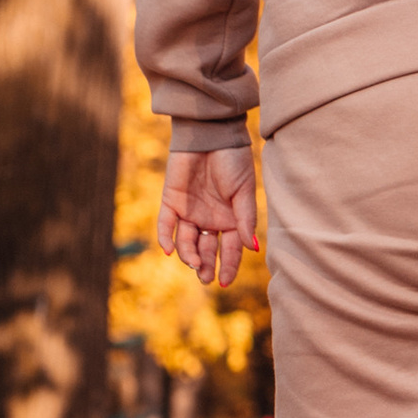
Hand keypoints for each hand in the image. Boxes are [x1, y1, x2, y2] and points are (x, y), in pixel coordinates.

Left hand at [158, 147, 259, 289]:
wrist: (211, 136)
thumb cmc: (233, 161)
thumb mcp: (244, 192)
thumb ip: (245, 219)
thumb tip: (252, 248)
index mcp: (230, 219)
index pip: (230, 249)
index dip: (229, 266)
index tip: (225, 282)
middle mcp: (209, 219)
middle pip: (206, 250)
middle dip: (206, 266)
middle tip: (206, 278)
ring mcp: (189, 212)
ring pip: (186, 241)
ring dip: (189, 255)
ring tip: (194, 263)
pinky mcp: (171, 202)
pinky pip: (165, 225)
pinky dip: (165, 238)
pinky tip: (169, 251)